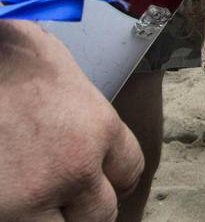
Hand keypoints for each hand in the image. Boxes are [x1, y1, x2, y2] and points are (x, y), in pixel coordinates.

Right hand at [0, 20, 143, 219]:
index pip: (129, 170)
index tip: (105, 184)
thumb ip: (81, 108)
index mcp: (100, 126)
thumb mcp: (63, 73)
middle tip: (71, 202)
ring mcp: (37, 194)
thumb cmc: (10, 59)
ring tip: (39, 202)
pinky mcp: (3, 211)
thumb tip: (81, 115)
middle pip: (101, 213)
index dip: (115, 180)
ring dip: (54, 219)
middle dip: (86, 209)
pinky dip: (20, 218)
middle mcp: (77, 165)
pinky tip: (13, 200)